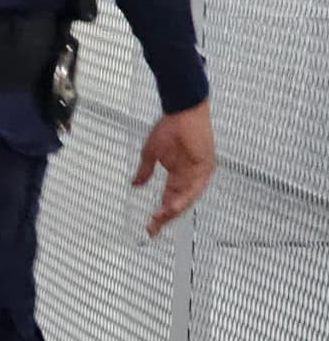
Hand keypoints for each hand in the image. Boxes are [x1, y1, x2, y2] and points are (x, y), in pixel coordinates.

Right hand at [133, 101, 216, 237]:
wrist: (183, 111)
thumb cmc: (169, 127)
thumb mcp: (151, 152)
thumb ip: (144, 170)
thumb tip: (135, 184)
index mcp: (177, 176)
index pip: (169, 200)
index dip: (159, 214)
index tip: (149, 226)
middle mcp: (189, 178)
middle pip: (178, 204)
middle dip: (165, 217)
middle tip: (153, 229)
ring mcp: (198, 174)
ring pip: (186, 199)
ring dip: (173, 210)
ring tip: (161, 220)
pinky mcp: (205, 167)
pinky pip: (195, 187)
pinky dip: (184, 197)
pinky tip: (174, 205)